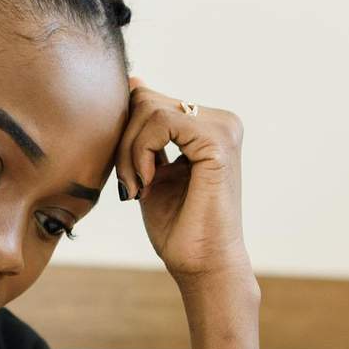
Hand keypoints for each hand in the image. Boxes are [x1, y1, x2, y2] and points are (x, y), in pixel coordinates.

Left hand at [115, 75, 252, 287]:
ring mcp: (224, 128)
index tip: (129, 179)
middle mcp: (222, 121)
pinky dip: (141, 152)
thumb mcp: (152, 168)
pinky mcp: (217, 141)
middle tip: (128, 186)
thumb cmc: (179, 227)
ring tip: (136, 188)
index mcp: (210, 125)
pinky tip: (146, 183)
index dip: (126, 136)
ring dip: (129, 152)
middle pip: (146, 100)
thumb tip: (134, 82)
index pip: (150, 102)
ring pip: (149, 108)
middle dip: (124, 143)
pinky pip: (159, 121)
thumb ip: (145, 131)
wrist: (202, 266)